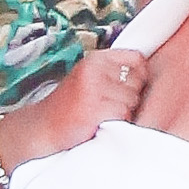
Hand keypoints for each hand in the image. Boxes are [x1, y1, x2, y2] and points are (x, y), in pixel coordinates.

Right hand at [6, 42, 148, 167]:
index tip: (126, 90)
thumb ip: (112, 73)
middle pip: (139, 81)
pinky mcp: (95, 108)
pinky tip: (101, 124)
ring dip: (124, 113)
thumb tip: (147, 76)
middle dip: (131, 97)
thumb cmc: (68, 109)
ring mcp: (95, 88)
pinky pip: (124, 115)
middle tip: (109, 107)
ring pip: (133, 100)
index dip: (139, 76)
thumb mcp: (88, 80)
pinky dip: (117, 123)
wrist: (41, 130)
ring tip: (103, 116)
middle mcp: (95, 69)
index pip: (137, 59)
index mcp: (95, 59)